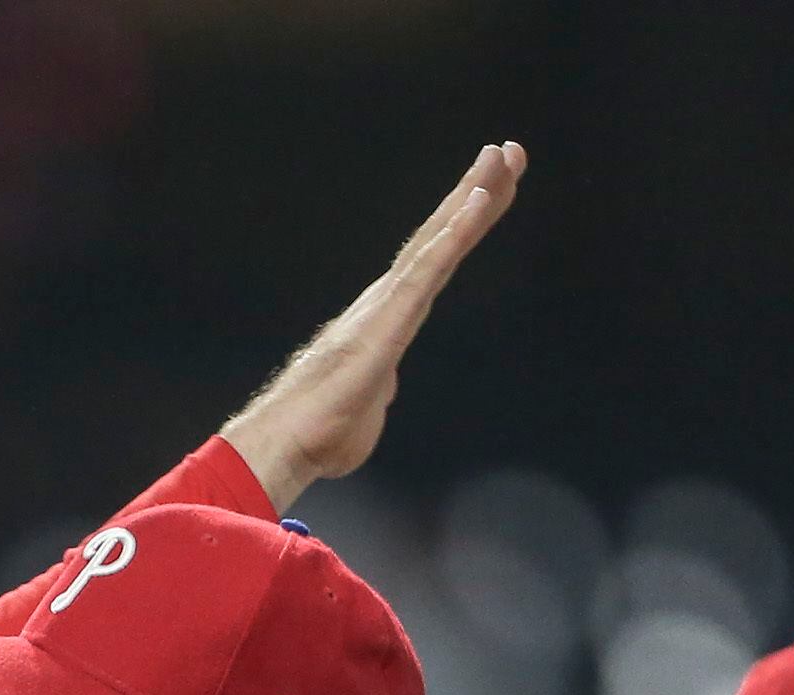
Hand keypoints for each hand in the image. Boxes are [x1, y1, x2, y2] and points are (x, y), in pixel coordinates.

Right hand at [219, 142, 526, 509]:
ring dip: (472, 196)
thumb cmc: (319, 434)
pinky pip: (429, 268)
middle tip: (507, 150)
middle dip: (476, 191)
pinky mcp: (388, 320)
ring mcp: (387, 306)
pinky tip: (479, 201)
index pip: (434, 262)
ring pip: (437, 240)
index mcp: (386, 319)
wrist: (286, 444)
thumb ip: (378, 390)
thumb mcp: (365, 407)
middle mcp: (386, 300)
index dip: (463, 223)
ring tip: (500, 156)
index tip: (491, 189)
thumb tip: (379, 392)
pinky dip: (455, 232)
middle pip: (439, 236)